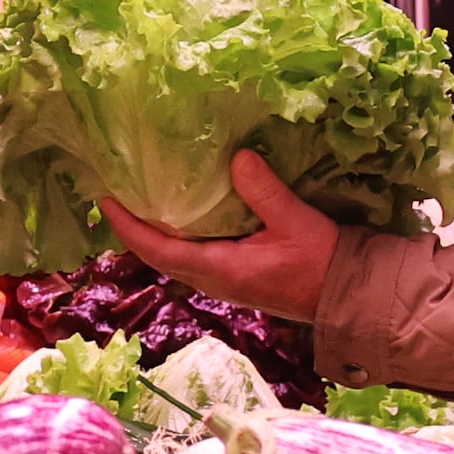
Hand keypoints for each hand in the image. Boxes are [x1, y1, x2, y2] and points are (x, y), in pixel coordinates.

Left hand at [101, 150, 346, 321]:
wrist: (347, 296)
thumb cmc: (322, 262)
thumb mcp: (293, 221)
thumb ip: (263, 190)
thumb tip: (236, 156)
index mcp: (218, 269)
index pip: (157, 249)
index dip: (128, 226)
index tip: (106, 200)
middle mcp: (213, 280)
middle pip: (158, 255)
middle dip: (133, 227)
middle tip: (116, 193)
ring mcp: (224, 282)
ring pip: (175, 258)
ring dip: (155, 233)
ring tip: (140, 201)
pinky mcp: (237, 277)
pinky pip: (195, 257)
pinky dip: (179, 237)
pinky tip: (183, 214)